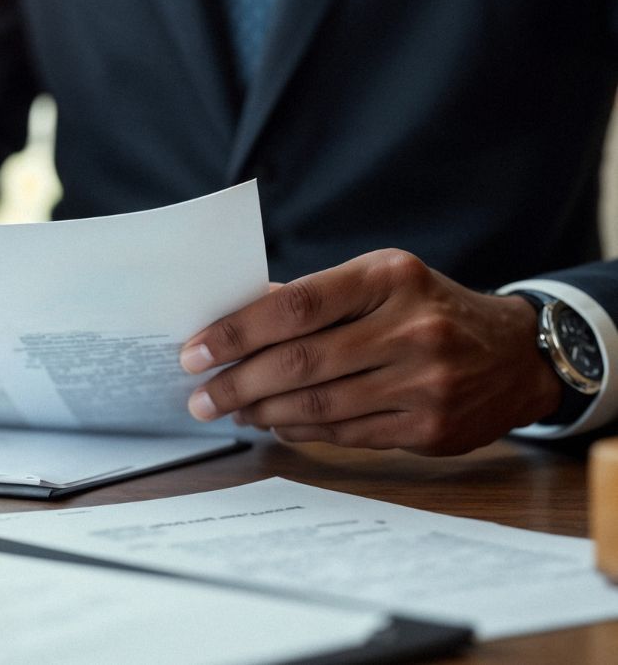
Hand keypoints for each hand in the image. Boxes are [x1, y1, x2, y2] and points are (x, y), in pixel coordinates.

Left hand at [178, 249, 563, 455]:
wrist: (517, 354)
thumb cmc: (426, 309)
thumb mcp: (378, 281)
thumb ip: (311, 298)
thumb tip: (230, 319)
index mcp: (388, 277)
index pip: (294, 306)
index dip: (236, 332)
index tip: (193, 351)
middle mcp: (411, 327)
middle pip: (301, 361)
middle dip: (237, 382)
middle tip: (200, 396)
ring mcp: (426, 381)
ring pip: (319, 403)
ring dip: (262, 411)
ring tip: (231, 410)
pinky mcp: (432, 426)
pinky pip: (346, 433)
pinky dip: (300, 429)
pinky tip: (274, 423)